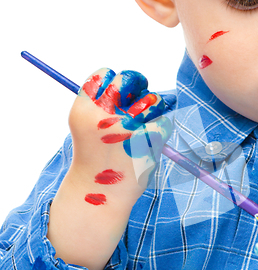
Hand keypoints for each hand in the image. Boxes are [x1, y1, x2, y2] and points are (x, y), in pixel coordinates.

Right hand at [69, 68, 171, 200]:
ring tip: (144, 125)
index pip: (104, 74)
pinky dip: (160, 131)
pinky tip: (149, 144)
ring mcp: (127, 126)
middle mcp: (104, 115)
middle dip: (138, 83)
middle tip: (140, 96)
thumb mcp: (88, 127)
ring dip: (153, 108)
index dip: (115, 80)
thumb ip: (104, 105)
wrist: (99, 195)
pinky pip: (163, 122)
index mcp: (83, 109)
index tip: (121, 92)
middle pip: (129, 79)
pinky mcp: (148, 140)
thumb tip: (135, 82)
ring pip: (152, 99)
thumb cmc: (96, 159)